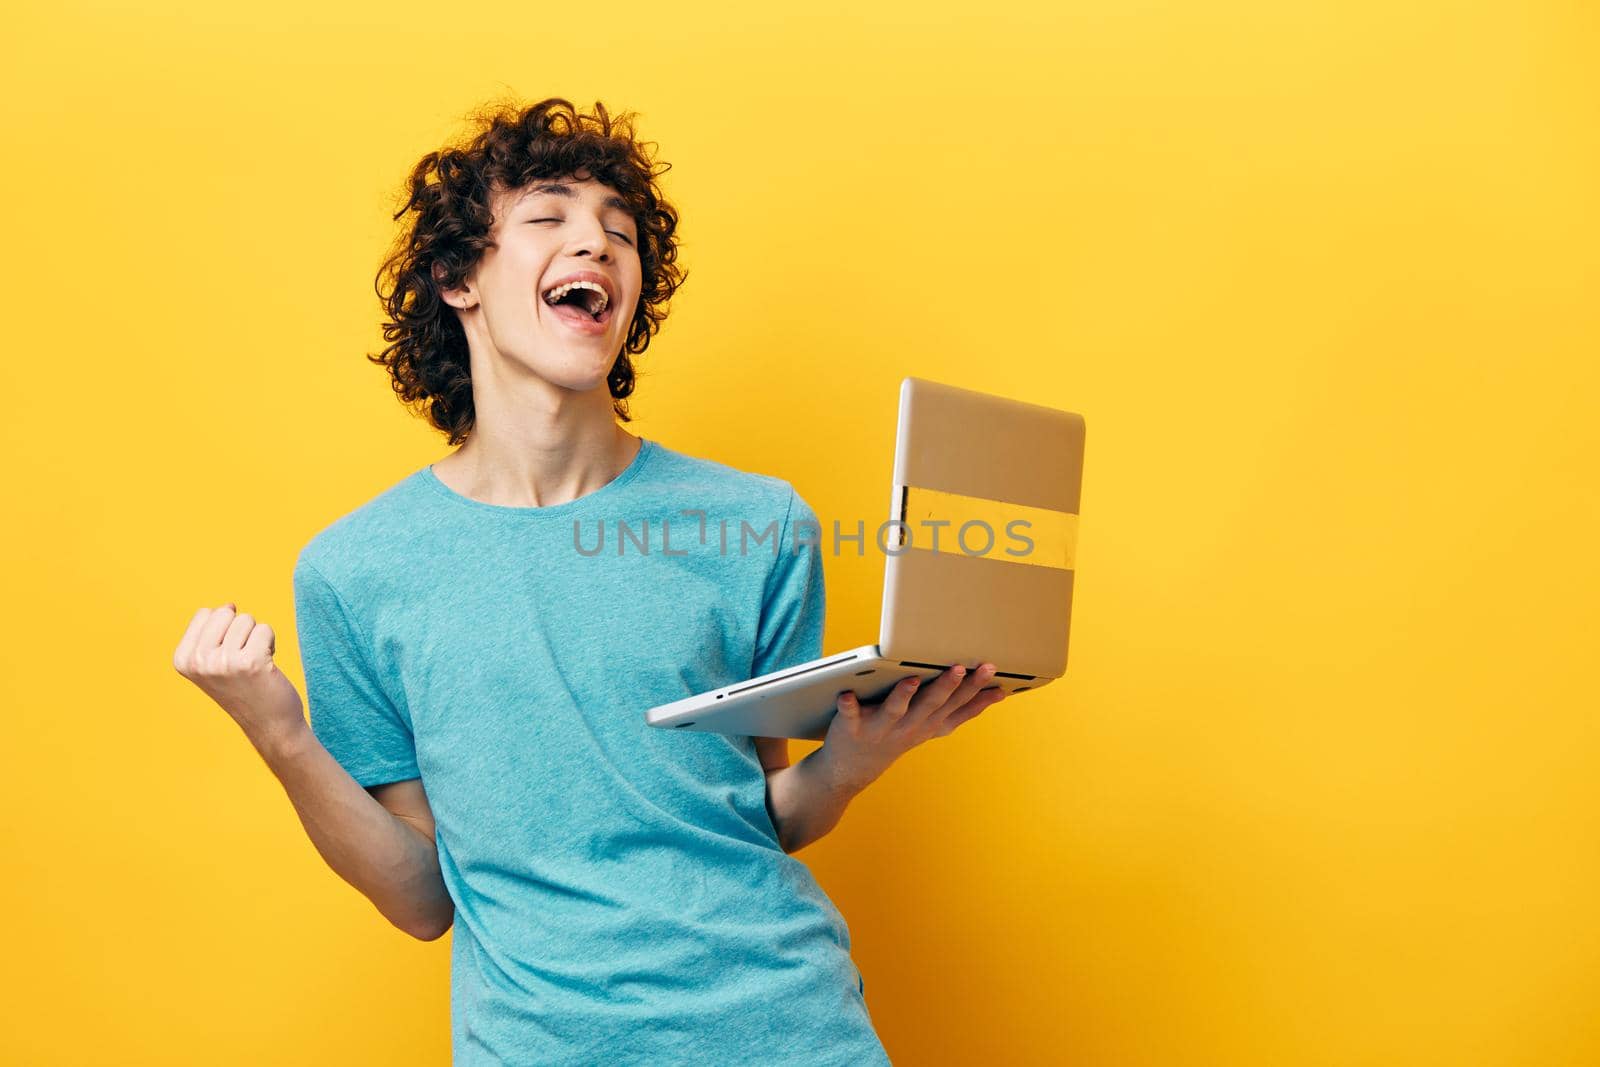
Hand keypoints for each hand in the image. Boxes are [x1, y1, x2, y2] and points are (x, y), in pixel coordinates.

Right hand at [173, 602, 305, 752]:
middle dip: (241, 630)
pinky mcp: (250, 662)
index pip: (206, 613)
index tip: (227, 655)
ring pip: (247, 620)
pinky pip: (265, 630)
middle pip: (226, 612)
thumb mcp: (213, 661)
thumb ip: (213, 632)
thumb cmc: (244, 687)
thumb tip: (229, 604)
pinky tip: (266, 666)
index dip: (224, 628)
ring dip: (257, 638)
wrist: (269, 723)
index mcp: (182, 659)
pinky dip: (271, 644)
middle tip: (243, 659)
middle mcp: (198, 661)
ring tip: (254, 664)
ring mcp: (223, 662)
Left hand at [818, 662, 1007, 792]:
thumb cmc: (899, 735)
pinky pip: (850, 716)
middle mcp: (909, 727)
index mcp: (930, 724)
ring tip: (913, 679)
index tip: (993, 671)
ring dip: (904, 695)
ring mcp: (881, 729)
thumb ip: (961, 708)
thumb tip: (1000, 691)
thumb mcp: (934, 725)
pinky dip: (848, 706)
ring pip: (896, 710)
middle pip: (932, 705)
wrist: (853, 769)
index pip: (958, 706)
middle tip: (961, 667)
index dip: (976, 690)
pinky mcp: (852, 728)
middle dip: (948, 687)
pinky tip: (846, 694)